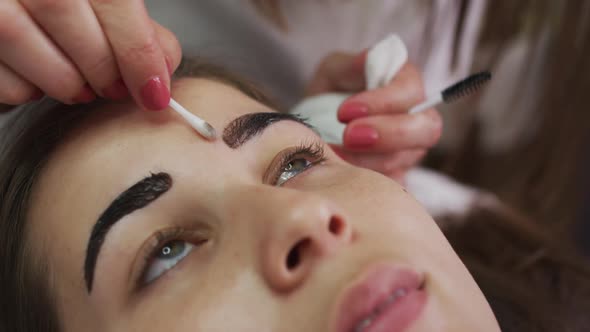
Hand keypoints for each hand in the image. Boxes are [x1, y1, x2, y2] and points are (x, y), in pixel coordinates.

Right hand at [0, 0, 181, 109]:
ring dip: (62, 80)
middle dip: (100, 65)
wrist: (27, 6)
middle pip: (61, 9)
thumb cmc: (69, 7)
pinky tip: (40, 84)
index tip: (154, 92)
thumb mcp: (104, 2)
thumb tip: (163, 64)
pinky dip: (23, 88)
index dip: (137, 49)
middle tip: (115, 89)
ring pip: (16, 32)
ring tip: (81, 88)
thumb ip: (135, 26)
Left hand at [306, 52, 441, 182]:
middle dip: (387, 135)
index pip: (412, 92)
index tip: (344, 112)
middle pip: (425, 130)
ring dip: (368, 162)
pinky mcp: (397, 179)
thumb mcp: (332, 73)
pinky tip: (342, 177)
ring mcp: (410, 153)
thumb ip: (349, 65)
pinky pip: (394, 188)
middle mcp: (417, 119)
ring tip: (333, 156)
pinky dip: (367, 185)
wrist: (316, 131)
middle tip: (349, 137)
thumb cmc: (330, 95)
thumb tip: (369, 59)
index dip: (383, 102)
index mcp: (406, 85)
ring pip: (406, 161)